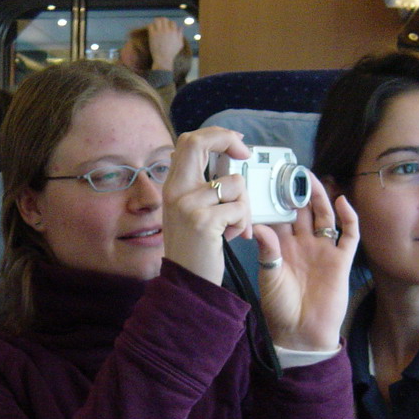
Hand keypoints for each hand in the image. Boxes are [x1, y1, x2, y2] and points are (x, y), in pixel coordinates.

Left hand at [147, 17, 183, 71]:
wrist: (163, 59)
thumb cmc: (172, 53)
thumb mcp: (180, 44)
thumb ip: (181, 35)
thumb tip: (180, 27)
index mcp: (174, 32)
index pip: (172, 22)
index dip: (169, 24)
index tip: (166, 27)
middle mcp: (167, 30)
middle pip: (164, 19)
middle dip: (162, 21)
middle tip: (159, 25)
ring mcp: (159, 32)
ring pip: (157, 20)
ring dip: (155, 22)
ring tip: (155, 26)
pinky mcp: (153, 35)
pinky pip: (151, 26)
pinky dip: (150, 26)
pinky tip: (150, 30)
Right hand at [163, 126, 253, 284]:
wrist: (186, 282)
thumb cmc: (194, 248)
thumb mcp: (189, 210)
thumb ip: (201, 186)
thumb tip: (228, 160)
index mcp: (173, 186)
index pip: (189, 141)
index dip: (216, 136)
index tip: (237, 145)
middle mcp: (176, 191)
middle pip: (199, 143)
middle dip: (228, 141)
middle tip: (245, 154)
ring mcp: (187, 205)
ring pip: (233, 183)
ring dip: (243, 206)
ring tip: (232, 226)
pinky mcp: (202, 221)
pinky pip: (238, 208)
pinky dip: (242, 224)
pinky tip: (229, 237)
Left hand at [253, 173, 359, 350]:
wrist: (301, 333)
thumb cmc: (280, 307)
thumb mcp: (268, 276)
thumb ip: (267, 250)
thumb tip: (258, 225)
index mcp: (283, 247)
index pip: (280, 217)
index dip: (276, 200)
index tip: (268, 180)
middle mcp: (304, 245)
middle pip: (303, 212)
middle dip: (299, 192)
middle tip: (292, 170)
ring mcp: (324, 251)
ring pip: (325, 217)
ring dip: (320, 198)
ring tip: (313, 179)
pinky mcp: (341, 261)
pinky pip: (349, 235)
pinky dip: (348, 218)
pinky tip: (342, 203)